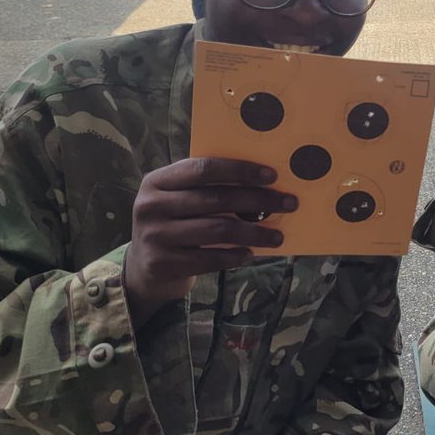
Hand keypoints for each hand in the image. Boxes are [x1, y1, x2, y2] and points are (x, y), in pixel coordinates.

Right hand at [124, 157, 296, 328]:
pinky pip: (209, 258)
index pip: (205, 168)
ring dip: (254, 233)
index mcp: (158, 180)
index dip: (241, 170)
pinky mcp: (162, 263)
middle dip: (259, 200)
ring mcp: (154, 235)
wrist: (145, 266)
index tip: (272, 175)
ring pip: (218, 230)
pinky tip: (249, 254)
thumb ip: (208, 187)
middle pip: (216, 198)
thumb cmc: (175, 223)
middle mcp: (151, 205)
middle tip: (289, 203)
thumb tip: (265, 182)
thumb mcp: (180, 199)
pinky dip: (234, 257)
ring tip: (277, 236)